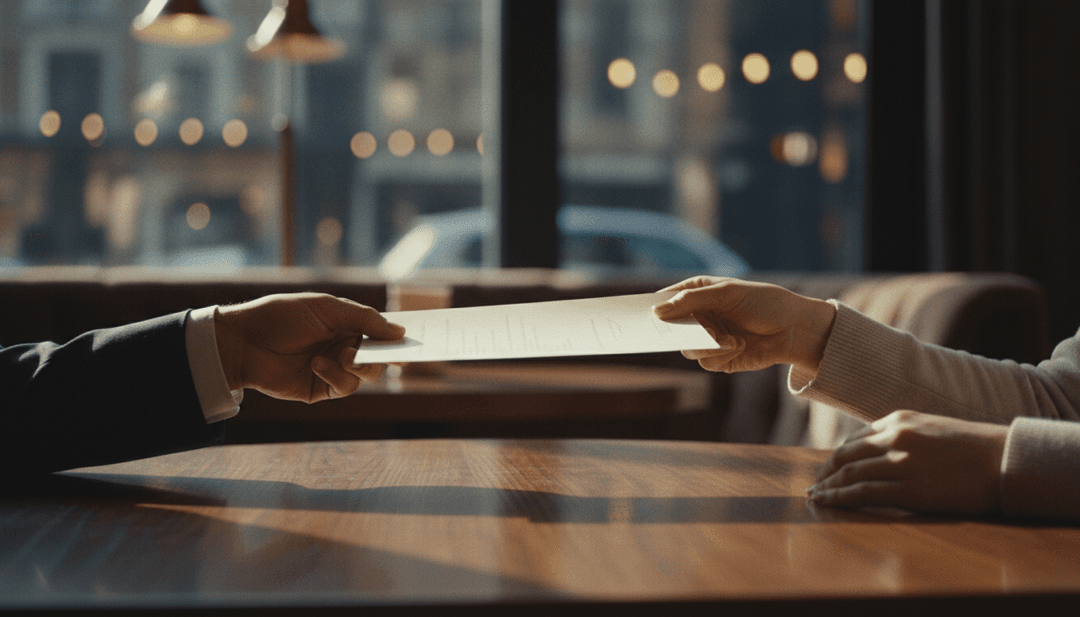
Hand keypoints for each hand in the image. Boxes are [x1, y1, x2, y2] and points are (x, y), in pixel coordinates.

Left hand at [214, 293, 404, 402]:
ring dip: (359, 366)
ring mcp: (334, 369)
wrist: (244, 341)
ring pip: (367, 375)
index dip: (398, 336)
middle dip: (384, 355)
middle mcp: (344, 347)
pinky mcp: (321, 389)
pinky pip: (345, 387)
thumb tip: (400, 332)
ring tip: (342, 355)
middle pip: (380, 357)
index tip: (417, 339)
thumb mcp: (328, 309)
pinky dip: (336, 376)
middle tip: (388, 353)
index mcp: (347, 324)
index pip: (380, 332)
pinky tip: (317, 364)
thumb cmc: (283, 316)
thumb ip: (365, 319)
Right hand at [652, 276, 835, 373]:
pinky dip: (720, 355)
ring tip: (728, 337)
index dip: (651, 308)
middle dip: (674, 332)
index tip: (638, 315)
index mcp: (697, 294)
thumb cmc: (764, 302)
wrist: (794, 329)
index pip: (665, 300)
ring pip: (686, 349)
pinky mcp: (719, 359)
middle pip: (670, 328)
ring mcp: (708, 339)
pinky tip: (738, 346)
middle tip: (668, 332)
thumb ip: (691, 301)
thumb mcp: (726, 294)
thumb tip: (657, 311)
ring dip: (707, 344)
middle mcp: (699, 317)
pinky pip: (705, 362)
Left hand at [807, 410, 1008, 515]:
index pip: (857, 438)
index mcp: (900, 419)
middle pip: (846, 455)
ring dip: (828, 486)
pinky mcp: (908, 489)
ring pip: (849, 474)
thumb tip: (881, 452)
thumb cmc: (975, 447)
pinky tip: (828, 502)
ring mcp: (899, 463)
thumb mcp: (933, 429)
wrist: (1005, 460)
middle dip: (827, 470)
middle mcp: (894, 437)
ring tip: (816, 496)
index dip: (839, 455)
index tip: (829, 466)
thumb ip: (905, 436)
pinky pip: (862, 493)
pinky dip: (840, 498)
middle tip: (816, 482)